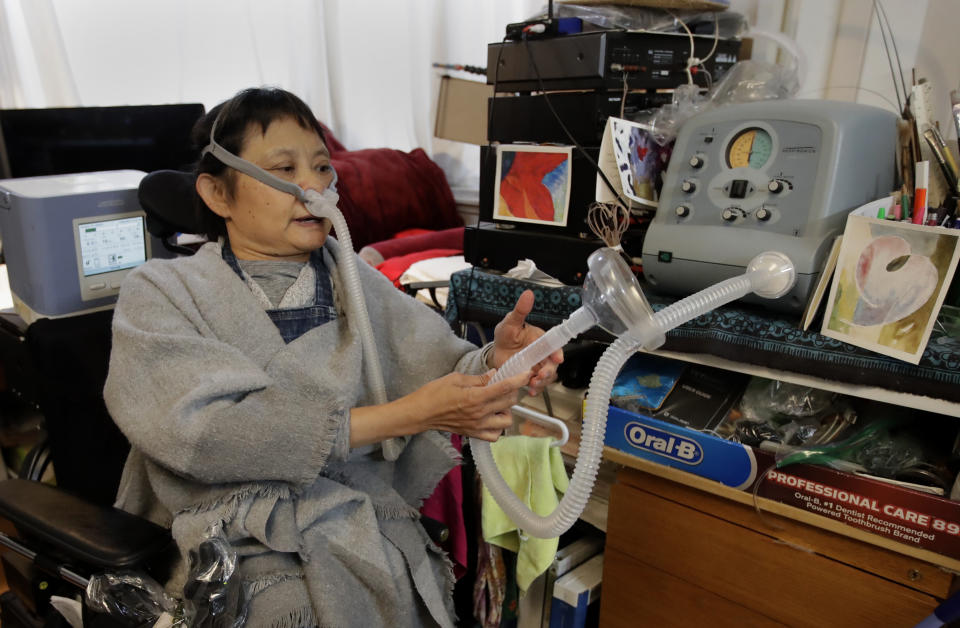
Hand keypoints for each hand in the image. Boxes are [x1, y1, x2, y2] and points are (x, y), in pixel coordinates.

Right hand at [408, 369, 531, 440]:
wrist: (420, 413)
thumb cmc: (434, 393)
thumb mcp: (456, 379)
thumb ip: (478, 378)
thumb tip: (495, 375)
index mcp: (475, 397)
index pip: (504, 388)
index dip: (519, 379)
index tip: (527, 373)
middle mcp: (479, 414)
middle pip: (508, 403)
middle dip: (511, 391)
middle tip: (504, 385)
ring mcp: (477, 426)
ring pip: (506, 421)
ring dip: (506, 410)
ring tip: (497, 403)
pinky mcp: (473, 434)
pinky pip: (495, 435)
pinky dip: (498, 427)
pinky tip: (491, 417)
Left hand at [490, 290, 562, 394]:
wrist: (496, 350)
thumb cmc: (506, 334)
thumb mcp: (511, 322)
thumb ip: (520, 310)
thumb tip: (528, 294)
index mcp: (541, 340)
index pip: (555, 346)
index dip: (558, 353)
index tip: (557, 358)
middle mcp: (542, 355)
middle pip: (553, 365)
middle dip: (549, 372)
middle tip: (540, 375)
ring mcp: (537, 367)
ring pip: (546, 378)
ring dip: (542, 383)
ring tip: (532, 385)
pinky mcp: (530, 377)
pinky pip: (537, 385)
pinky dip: (535, 389)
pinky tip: (530, 391)